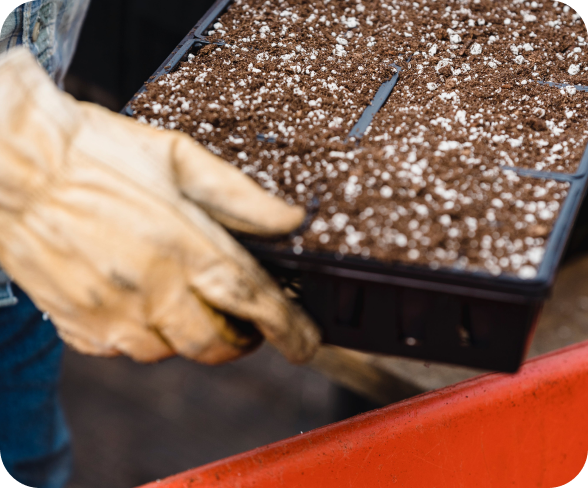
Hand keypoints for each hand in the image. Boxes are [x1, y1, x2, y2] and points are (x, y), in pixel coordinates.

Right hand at [0, 48, 319, 363]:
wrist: (18, 166)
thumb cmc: (98, 155)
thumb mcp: (180, 159)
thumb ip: (242, 198)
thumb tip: (291, 220)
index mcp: (185, 245)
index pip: (255, 302)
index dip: (290, 329)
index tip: (306, 343)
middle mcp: (152, 288)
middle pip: (217, 344)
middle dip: (242, 338)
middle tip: (243, 318)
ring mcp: (113, 314)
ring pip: (172, 353)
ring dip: (192, 335)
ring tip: (187, 301)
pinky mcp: (81, 326)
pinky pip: (127, 351)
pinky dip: (147, 334)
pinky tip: (143, 300)